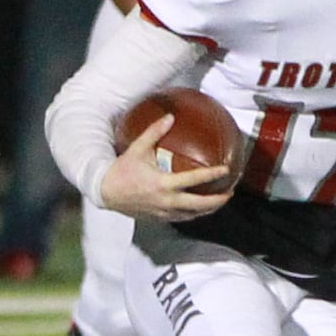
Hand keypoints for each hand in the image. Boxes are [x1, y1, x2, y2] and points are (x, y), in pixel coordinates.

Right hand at [101, 113, 233, 219]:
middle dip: (218, 200)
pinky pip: (182, 218)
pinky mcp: (159, 218)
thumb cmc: (122, 170)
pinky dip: (194, 213)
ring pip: (192, 214)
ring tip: (221, 200)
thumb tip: (170, 116)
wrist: (105, 192)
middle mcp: (166, 201)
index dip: (212, 175)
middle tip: (230, 191)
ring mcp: (163, 212)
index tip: (226, 169)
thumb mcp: (137, 148)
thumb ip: (154, 132)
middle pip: (199, 204)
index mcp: (163, 184)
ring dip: (209, 209)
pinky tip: (201, 207)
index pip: (194, 179)